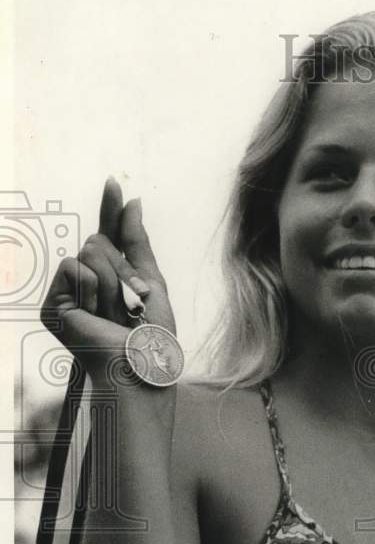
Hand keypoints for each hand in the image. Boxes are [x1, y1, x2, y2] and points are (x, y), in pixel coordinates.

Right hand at [40, 178, 175, 380]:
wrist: (137, 362)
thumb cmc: (150, 333)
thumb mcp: (152, 282)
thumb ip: (138, 243)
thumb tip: (133, 203)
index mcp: (113, 275)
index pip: (109, 234)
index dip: (110, 208)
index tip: (114, 182)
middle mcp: (88, 280)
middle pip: (99, 241)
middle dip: (122, 268)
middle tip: (130, 302)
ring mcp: (69, 291)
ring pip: (89, 253)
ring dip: (112, 282)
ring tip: (116, 313)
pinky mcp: (53, 304)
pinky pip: (73, 268)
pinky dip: (92, 288)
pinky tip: (95, 314)